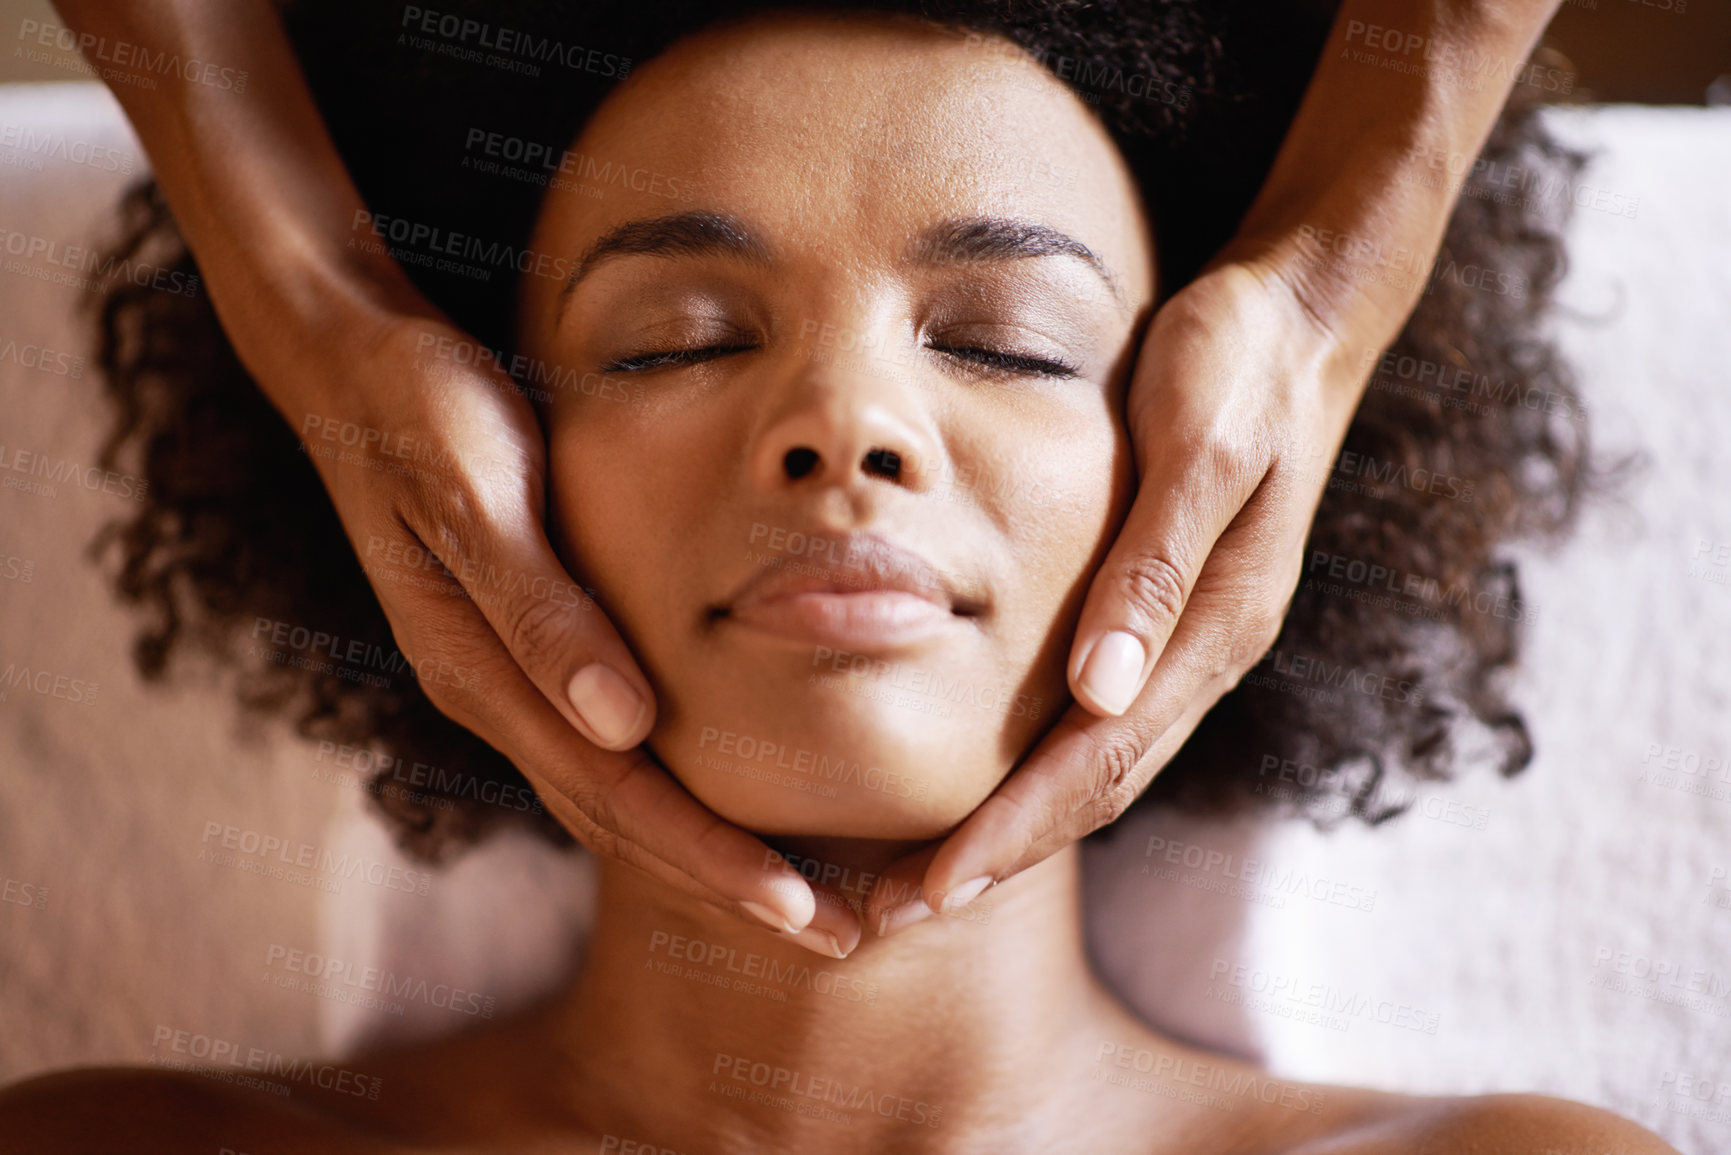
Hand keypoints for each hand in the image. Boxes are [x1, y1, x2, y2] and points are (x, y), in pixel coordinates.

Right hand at [283, 299, 857, 956]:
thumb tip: (622, 727)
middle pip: (622, 820)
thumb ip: (540, 608)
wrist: (351, 361)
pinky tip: (721, 801)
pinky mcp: (524, 645)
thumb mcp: (476, 491)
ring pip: (615, 793)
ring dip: (705, 850)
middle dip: (727, 882)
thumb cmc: (421, 410)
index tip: (799, 910)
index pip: (617, 797)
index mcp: (482, 671)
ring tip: (802, 894)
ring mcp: (505, 676)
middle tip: (839, 934)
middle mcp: (494, 693)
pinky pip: (605, 745)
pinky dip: (671, 789)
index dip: (709, 859)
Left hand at [866, 257, 1367, 930]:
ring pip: (1100, 766)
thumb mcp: (1198, 443)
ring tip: (921, 877)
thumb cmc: (1238, 362)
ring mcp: (1193, 641)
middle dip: (998, 856)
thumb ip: (1154, 566)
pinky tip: (985, 782)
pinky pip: (1103, 721)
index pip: (1102, 761)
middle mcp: (1207, 654)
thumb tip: (1099, 692)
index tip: (933, 889)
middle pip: (1097, 788)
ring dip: (1015, 829)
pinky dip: (1041, 770)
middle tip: (893, 915)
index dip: (1015, 830)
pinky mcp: (1173, 615)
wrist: (1303, 315)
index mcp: (1215, 626)